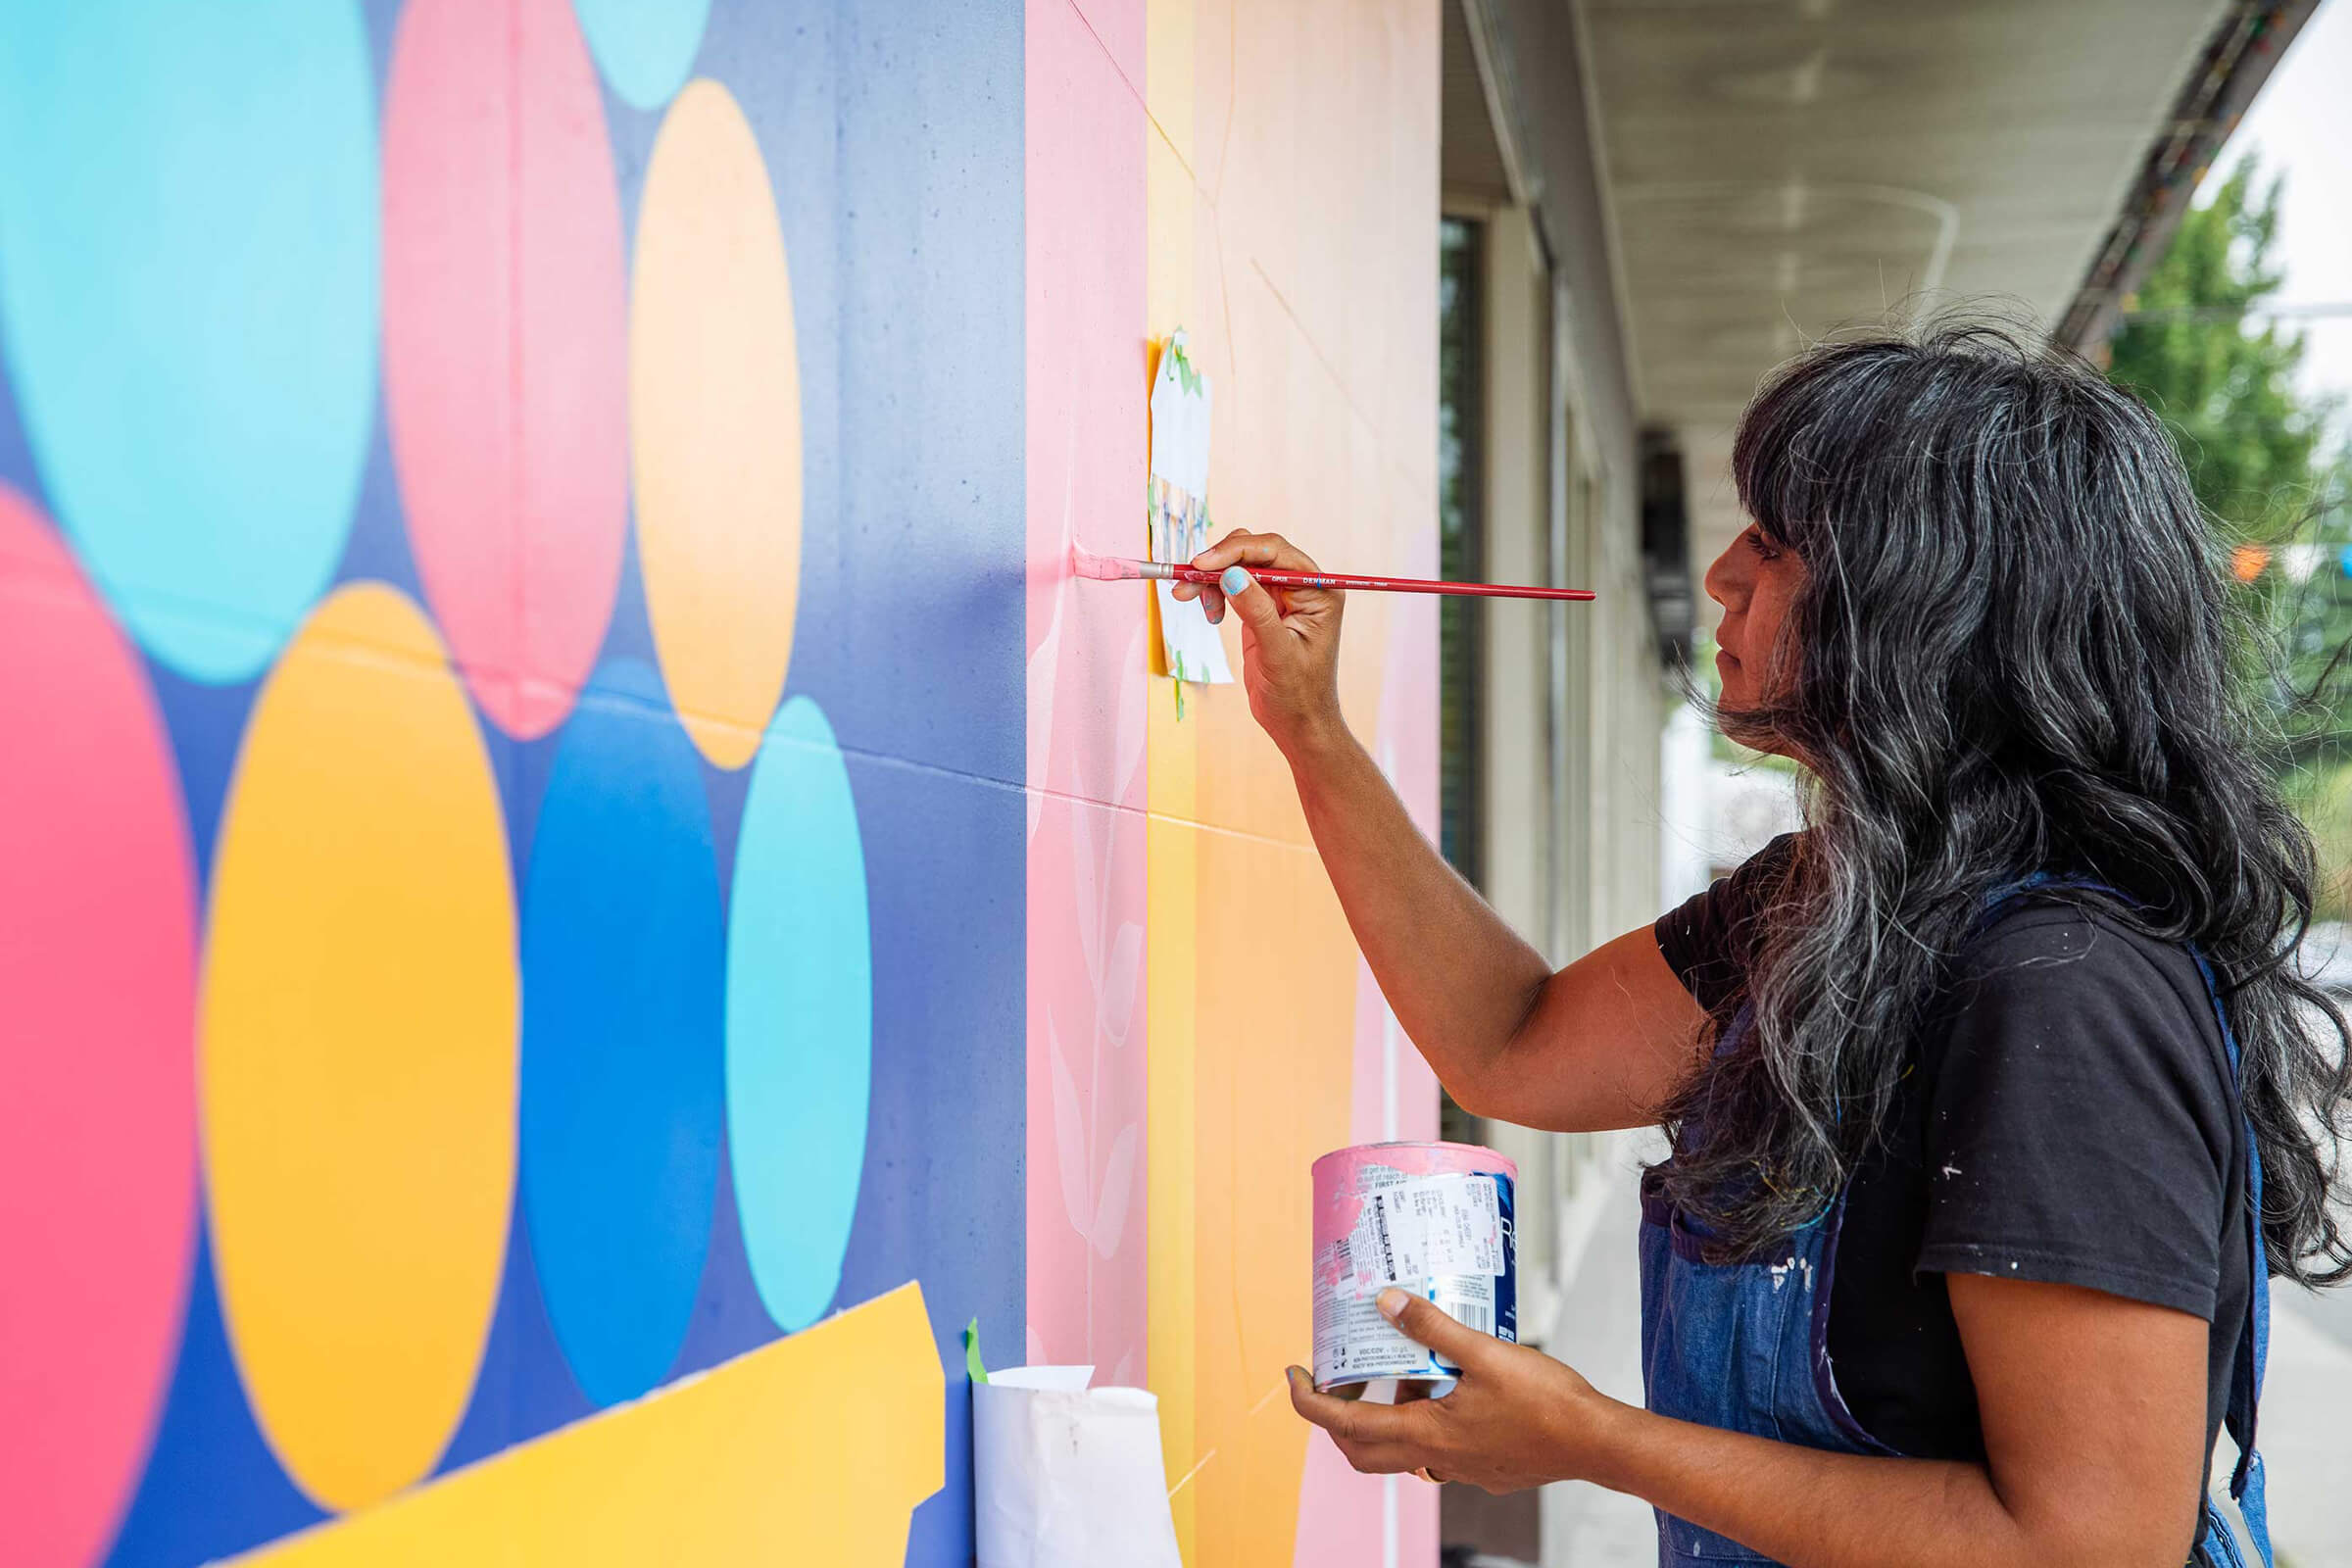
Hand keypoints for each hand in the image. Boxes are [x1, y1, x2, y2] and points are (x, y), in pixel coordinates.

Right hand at [1171, 529, 1344, 758]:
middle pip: (1255, 552)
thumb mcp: (1278, 654)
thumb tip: (1232, 574)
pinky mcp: (1263, 607)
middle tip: (1187, 580)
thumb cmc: (1298, 695)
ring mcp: (1282, 595)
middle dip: (1219, 562)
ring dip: (1211, 577)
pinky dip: (1214, 591)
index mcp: (1319, 590)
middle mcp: (1303, 586)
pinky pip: (1234, 584)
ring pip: (1240, 566)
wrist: (1297, 723)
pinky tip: (1208, 611)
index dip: (1237, 551)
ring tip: (1188, 598)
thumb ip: (1257, 612)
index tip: (1202, 564)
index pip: (1275, 552)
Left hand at [1286, 1288, 1618, 1494]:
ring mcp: (1459, 1468)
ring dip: (1385, 1414)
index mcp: (1427, 1435)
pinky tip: (1447, 1385)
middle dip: (1336, 1417)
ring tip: (1396, 1368)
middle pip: (1363, 1450)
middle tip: (1330, 1381)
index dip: (1309, 1404)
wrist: (1596, 1443)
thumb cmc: (1547, 1403)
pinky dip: (1423, 1419)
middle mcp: (1436, 1460)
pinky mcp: (1482, 1466)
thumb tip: (1387, 1302)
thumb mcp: (1485, 1352)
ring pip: (1401, 1450)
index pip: (1345, 1427)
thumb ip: (1433, 1327)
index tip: (1293, 1377)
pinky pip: (1436, 1448)